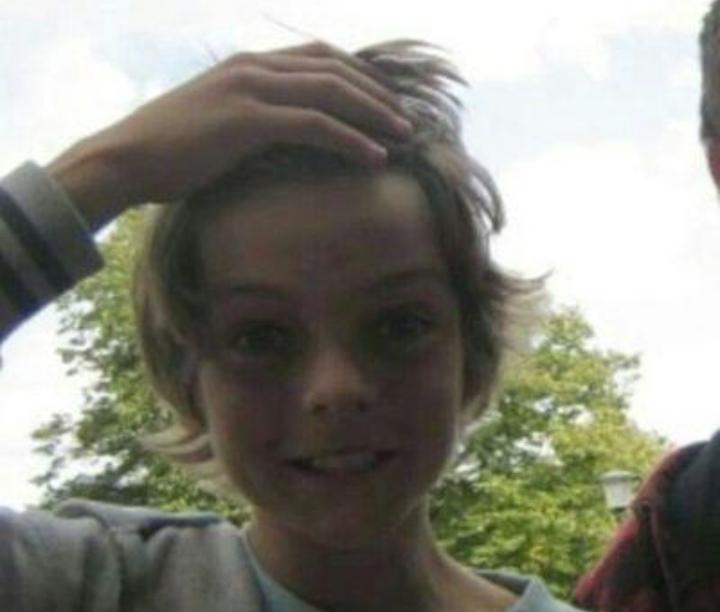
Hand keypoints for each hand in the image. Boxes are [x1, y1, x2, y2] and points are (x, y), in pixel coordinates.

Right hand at [47, 41, 412, 228]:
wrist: (126, 159)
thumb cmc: (169, 151)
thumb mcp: (218, 125)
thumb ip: (253, 119)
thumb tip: (284, 140)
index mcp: (249, 65)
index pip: (319, 57)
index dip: (360, 76)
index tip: (386, 100)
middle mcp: (255, 67)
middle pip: (334, 69)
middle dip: (377, 93)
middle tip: (406, 119)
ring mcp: (251, 89)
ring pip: (331, 93)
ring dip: (374, 113)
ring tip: (404, 136)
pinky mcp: (248, 120)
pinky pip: (315, 125)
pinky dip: (351, 139)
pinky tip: (376, 156)